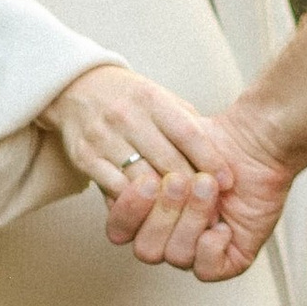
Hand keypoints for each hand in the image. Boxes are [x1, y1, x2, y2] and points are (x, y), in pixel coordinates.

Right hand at [48, 64, 234, 269]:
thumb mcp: (162, 99)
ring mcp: (103, 138)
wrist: (78, 89)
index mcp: (151, 98)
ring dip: (167, 202)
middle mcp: (126, 116)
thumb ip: (189, 125)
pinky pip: (115, 189)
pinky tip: (152, 212)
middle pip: (167, 161)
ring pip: (142, 180)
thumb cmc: (132, 100)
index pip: (187, 132)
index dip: (210, 159)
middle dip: (193, 188)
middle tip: (212, 209)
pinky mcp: (85, 158)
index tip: (227, 182)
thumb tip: (222, 163)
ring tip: (186, 216)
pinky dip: (136, 204)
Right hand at [105, 92, 296, 281]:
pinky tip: (222, 225)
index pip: (121, 229)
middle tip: (179, 180)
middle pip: (145, 249)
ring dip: (191, 220)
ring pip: (175, 256)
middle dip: (163, 215)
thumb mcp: (168, 144)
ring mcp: (198, 249)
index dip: (129, 211)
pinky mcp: (229, 259)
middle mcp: (170, 236)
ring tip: (207, 186)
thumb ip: (139, 166)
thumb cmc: (213, 139)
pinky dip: (210, 248)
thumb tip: (121, 187)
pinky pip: (207, 270)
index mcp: (148, 215)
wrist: (256, 139)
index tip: (146, 181)